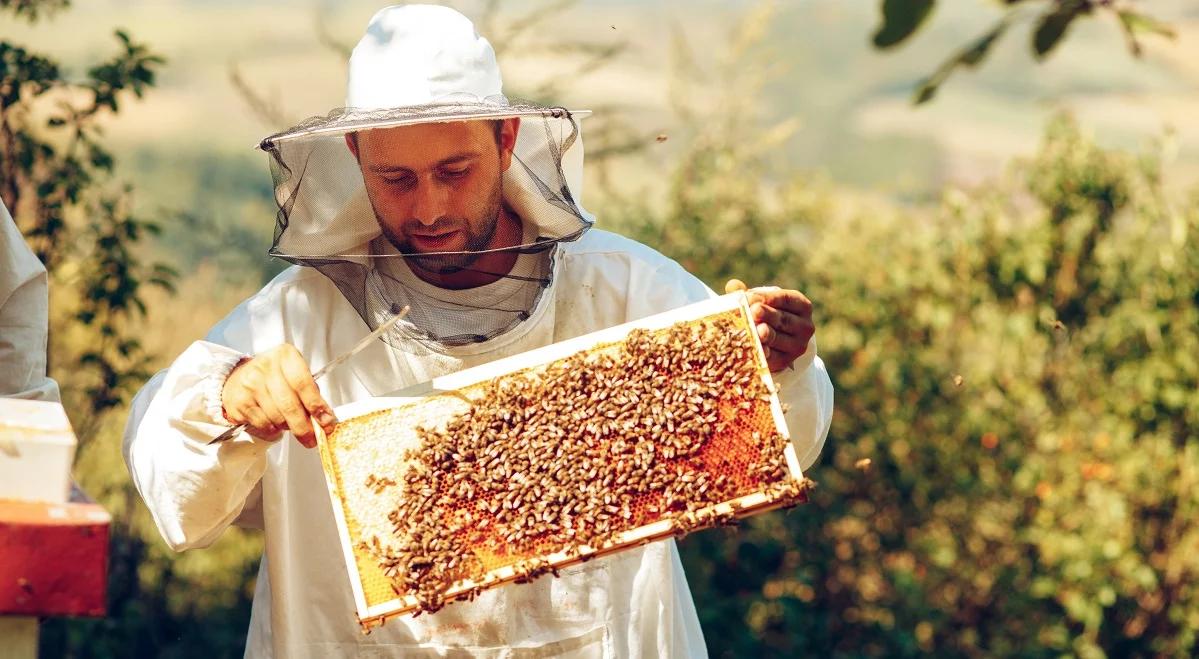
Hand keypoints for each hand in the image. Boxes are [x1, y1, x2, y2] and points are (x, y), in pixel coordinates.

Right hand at [220, 344, 336, 447]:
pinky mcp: (240, 402)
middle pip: (290, 405)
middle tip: (313, 438)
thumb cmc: (273, 377)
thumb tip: (325, 418)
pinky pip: (264, 424)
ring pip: (277, 418)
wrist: (237, 378)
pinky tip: (273, 420)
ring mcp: (250, 385)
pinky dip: (273, 429)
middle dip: (304, 426)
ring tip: (289, 422)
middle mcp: (265, 367)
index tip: (326, 421)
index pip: (303, 383)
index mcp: (285, 356)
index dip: (316, 405)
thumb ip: (311, 392)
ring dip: (288, 426)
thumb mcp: (294, 374)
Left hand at [725, 279, 814, 372]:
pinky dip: (762, 352)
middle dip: (767, 315)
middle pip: (783, 319)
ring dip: (765, 334)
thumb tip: (732, 285)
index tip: (750, 297)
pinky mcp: (787, 361)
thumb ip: (749, 295)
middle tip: (754, 311)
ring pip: (778, 338)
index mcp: (802, 306)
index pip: (786, 299)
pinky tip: (753, 348)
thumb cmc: (767, 315)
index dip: (767, 297)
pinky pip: (773, 357)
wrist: (776, 343)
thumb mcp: (763, 302)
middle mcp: (805, 326)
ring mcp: (798, 345)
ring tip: (755, 330)